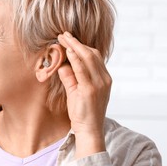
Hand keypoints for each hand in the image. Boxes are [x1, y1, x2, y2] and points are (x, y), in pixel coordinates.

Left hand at [57, 32, 111, 158]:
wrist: (89, 131)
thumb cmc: (83, 113)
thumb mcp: (75, 92)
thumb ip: (70, 77)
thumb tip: (62, 64)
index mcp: (104, 78)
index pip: (94, 56)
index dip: (81, 46)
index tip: (69, 39)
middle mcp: (104, 79)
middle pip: (91, 54)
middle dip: (76, 42)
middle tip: (63, 34)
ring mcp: (99, 84)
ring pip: (88, 58)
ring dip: (74, 46)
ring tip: (63, 38)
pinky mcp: (90, 90)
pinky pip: (82, 69)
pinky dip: (75, 58)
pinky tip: (67, 50)